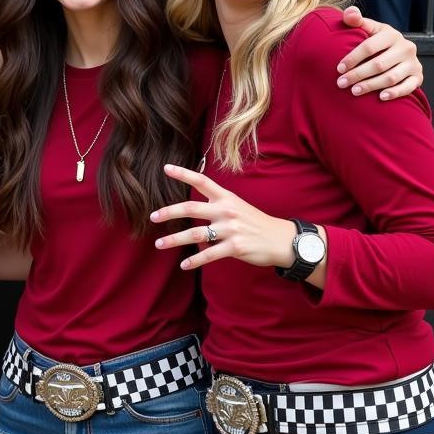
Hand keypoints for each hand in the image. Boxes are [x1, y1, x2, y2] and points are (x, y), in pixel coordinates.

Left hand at [150, 164, 296, 271]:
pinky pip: (208, 254)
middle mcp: (226, 210)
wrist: (282, 240)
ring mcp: (231, 229)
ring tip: (159, 244)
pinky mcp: (235, 247)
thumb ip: (216, 206)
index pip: (202, 181)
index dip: (183, 174)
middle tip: (152, 217)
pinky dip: (194, 260)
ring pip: (195, 234)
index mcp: (226, 198)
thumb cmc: (256, 223)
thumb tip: (191, 213)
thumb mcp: (237, 207)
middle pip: (191, 208)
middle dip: (169, 212)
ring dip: (174, 239)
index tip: (166, 168)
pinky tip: (183, 265)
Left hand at [338, 7, 421, 99]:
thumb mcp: (368, 29)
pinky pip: (408, 87)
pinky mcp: (418, 77)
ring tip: (354, 91)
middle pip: (379, 64)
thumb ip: (356, 21)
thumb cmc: (377, 42)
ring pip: (391, 77)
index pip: (369, 46)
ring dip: (371, 85)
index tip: (338, 68)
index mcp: (391, 35)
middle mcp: (405, 48)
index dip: (353, 58)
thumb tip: (349, 12)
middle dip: (358, 75)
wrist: (397, 53)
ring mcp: (413, 63)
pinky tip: (381, 97)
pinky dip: (395, 92)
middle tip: (341, 83)